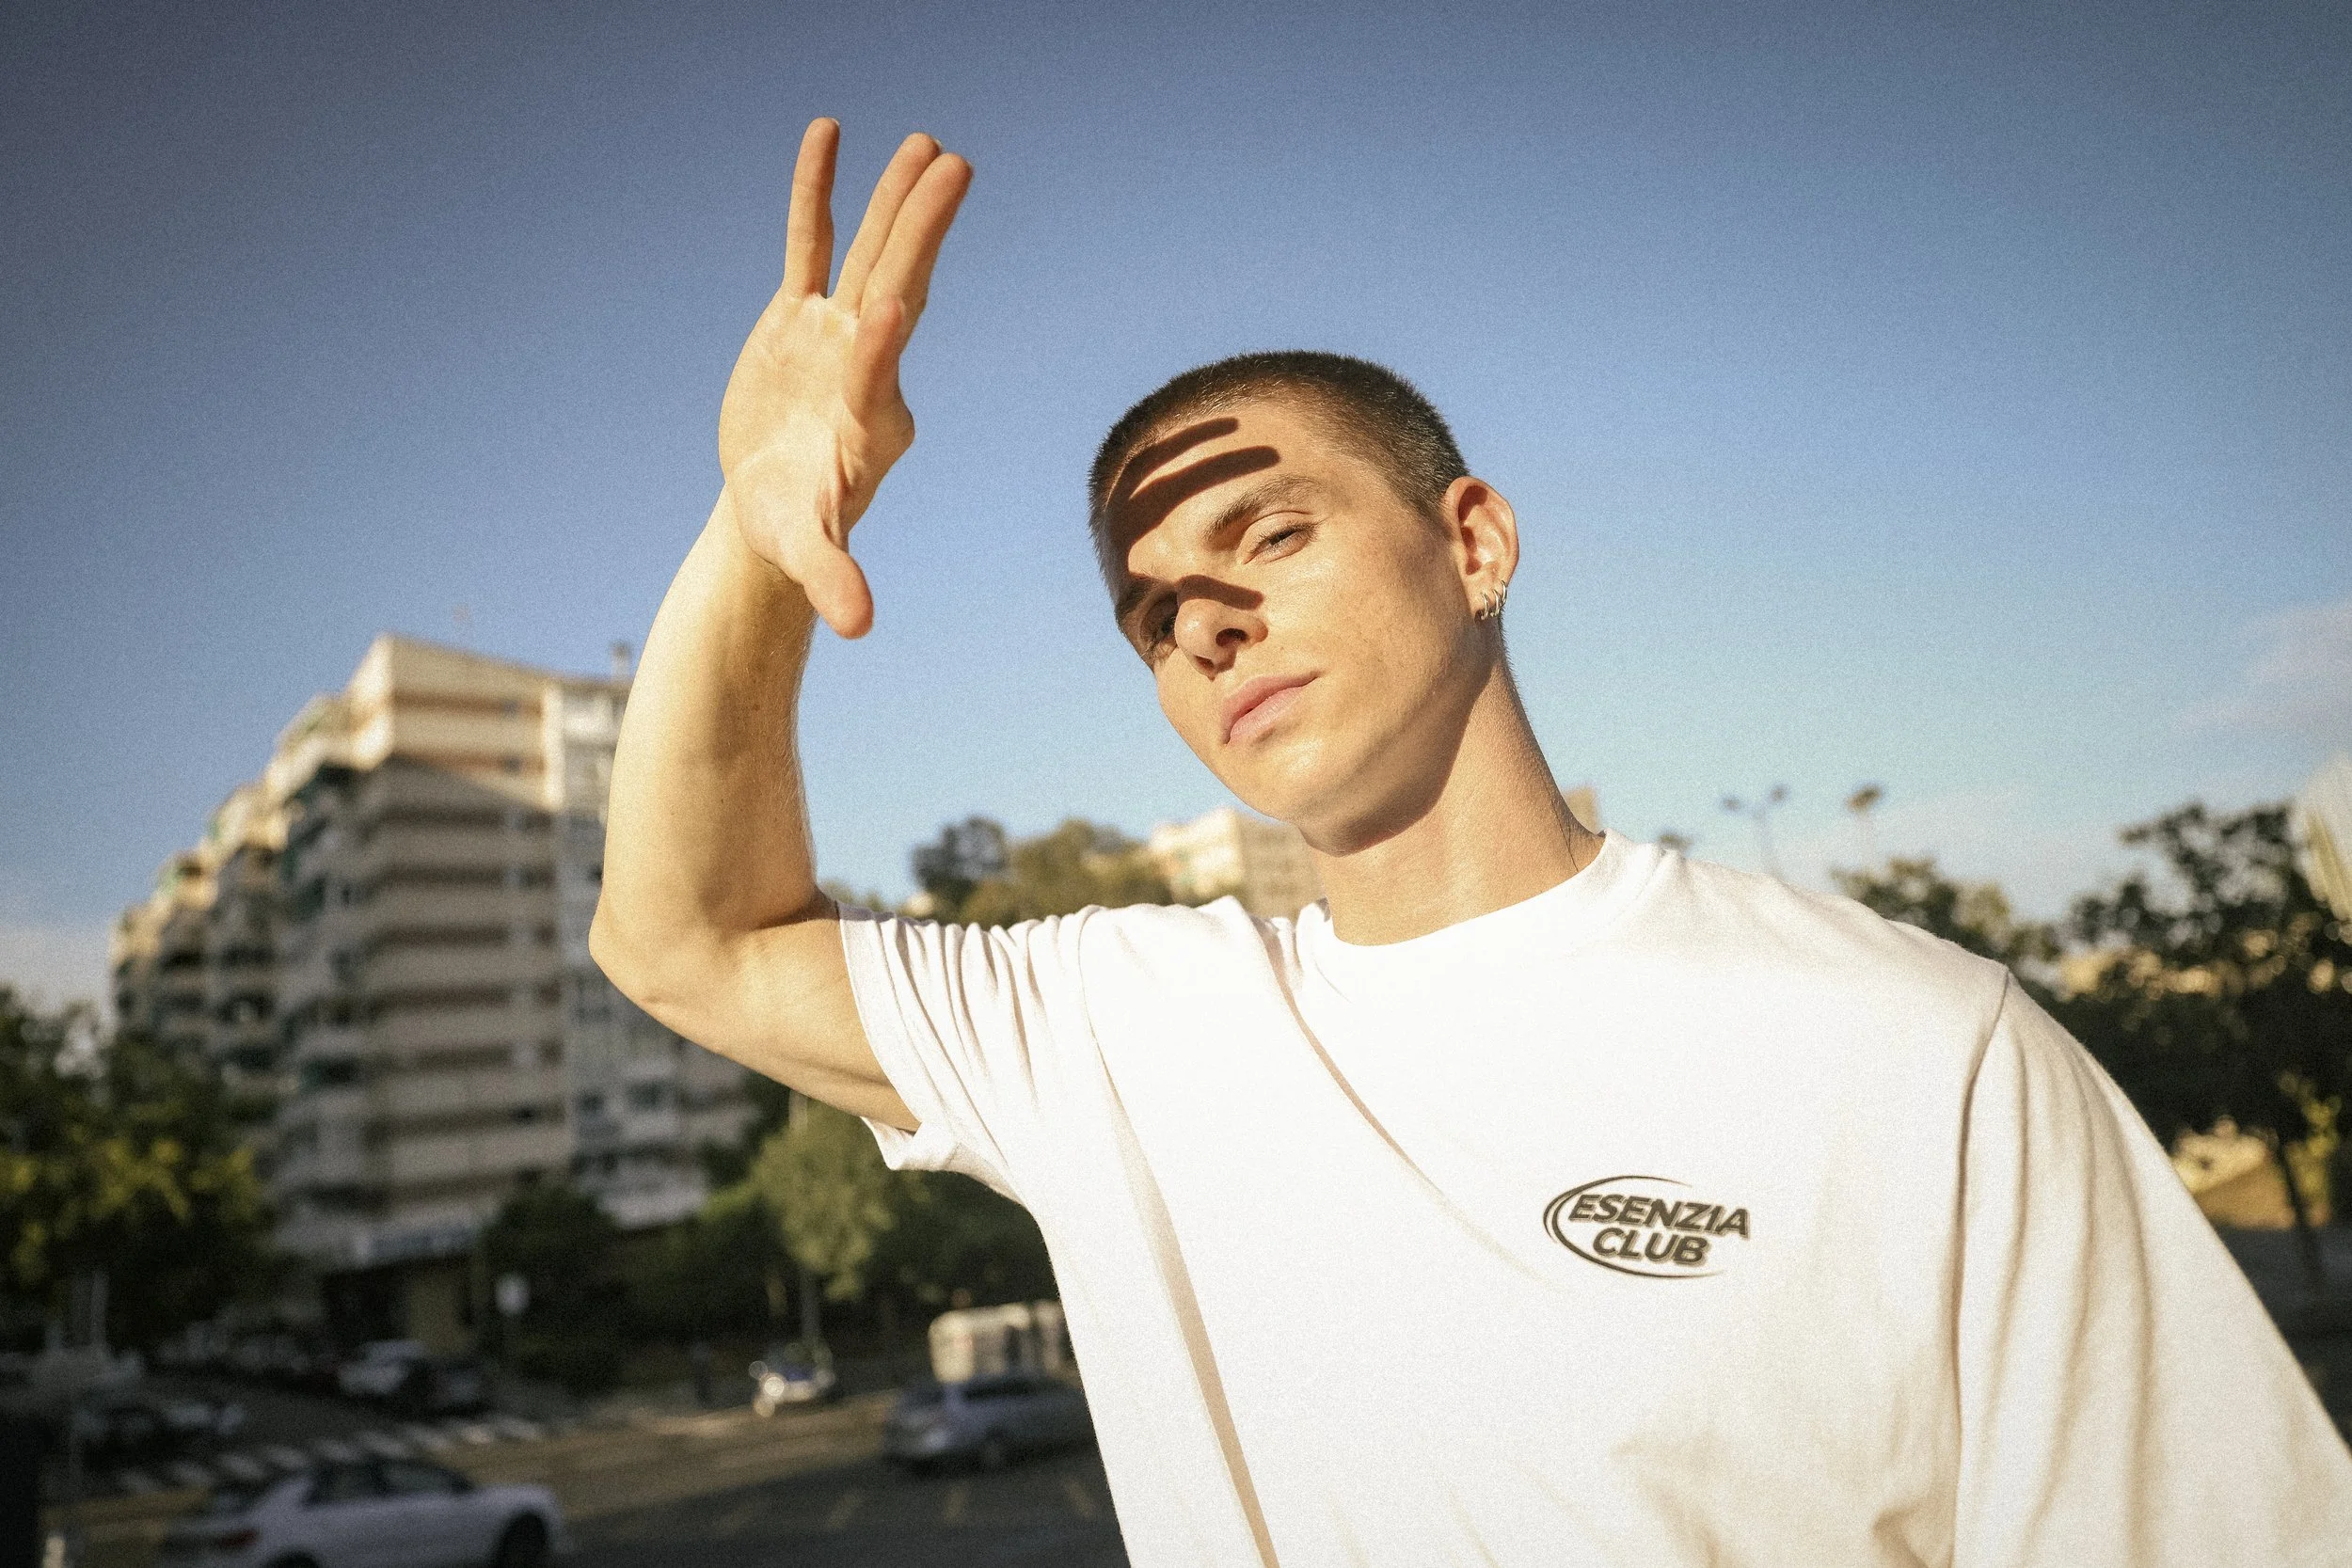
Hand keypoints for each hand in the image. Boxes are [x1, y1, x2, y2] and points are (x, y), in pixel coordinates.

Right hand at [718, 119, 970, 637]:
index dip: (883, 342)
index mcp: (870, 421)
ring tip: (927, 143)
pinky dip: (819, 194)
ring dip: (892, 202)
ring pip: (868, 255)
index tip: (894, 303)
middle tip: (955, 169)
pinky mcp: (801, 317)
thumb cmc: (794, 535)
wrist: (773, 512)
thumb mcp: (809, 557)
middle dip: (921, 232)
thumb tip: (858, 627)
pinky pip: (811, 243)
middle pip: (896, 289)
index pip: (879, 373)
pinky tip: (829, 134)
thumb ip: (836, 580)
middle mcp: (866, 367)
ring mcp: (837, 334)